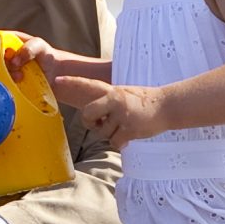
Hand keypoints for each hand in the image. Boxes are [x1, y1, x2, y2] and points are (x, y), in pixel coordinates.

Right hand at [4, 35, 83, 81]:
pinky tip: (17, 84)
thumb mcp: (40, 47)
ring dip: (6, 75)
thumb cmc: (46, 55)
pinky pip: (1, 82)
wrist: (54, 73)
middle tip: (16, 68)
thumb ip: (28, 49)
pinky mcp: (7, 80)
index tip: (5, 57)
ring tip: (21, 77)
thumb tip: (14, 61)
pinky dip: (6, 84)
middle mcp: (3, 53)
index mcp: (8, 40)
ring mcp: (4, 68)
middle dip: (1, 64)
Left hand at [49, 75, 167, 146]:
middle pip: (87, 114)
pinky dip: (121, 143)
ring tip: (125, 126)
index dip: (72, 82)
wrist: (167, 106)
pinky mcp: (130, 128)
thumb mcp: (123, 95)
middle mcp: (115, 101)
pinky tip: (130, 136)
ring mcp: (122, 115)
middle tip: (100, 124)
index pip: (88, 85)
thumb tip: (91, 116)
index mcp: (112, 91)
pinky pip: (115, 142)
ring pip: (102, 133)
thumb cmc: (143, 103)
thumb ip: (107, 102)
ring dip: (111, 135)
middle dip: (90, 124)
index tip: (57, 80)